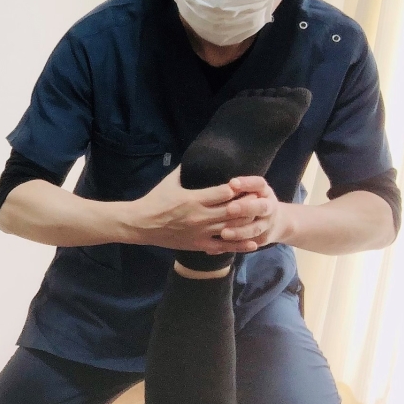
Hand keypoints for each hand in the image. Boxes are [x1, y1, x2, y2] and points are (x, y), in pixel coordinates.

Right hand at [129, 166, 260, 252]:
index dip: (239, 188)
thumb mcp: (170, 181)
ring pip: (231, 228)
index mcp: (194, 198)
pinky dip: (239, 245)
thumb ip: (185, 170)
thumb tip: (196, 156)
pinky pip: (222, 246)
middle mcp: (200, 216)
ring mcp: (200, 232)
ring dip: (248, 223)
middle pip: (232, 210)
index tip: (249, 184)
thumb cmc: (155, 200)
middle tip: (263, 200)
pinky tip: (253, 242)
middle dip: (249, 205)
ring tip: (262, 217)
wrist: (140, 224)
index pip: (224, 192)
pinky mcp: (198, 245)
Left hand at [214, 176, 291, 251]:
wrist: (277, 222)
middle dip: (246, 208)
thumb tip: (231, 184)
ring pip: (255, 229)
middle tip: (229, 209)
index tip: (232, 183)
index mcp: (265, 192)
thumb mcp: (252, 189)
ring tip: (224, 233)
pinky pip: (250, 243)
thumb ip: (241, 186)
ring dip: (240, 232)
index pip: (259, 184)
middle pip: (261, 207)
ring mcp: (267, 225)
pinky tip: (223, 245)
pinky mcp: (262, 239)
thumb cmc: (255, 200)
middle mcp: (270, 207)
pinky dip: (238, 245)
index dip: (247, 184)